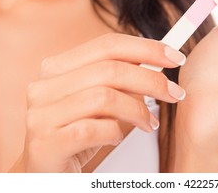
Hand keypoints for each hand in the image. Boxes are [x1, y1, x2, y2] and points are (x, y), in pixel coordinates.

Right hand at [16, 33, 185, 171]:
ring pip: (104, 97)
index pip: (107, 45)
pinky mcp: (46, 142)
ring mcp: (41, 114)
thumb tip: (158, 62)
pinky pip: (94, 129)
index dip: (145, 48)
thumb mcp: (99, 101)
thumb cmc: (78, 133)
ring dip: (137, 110)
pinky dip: (116, 132)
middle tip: (175, 93)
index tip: (174, 56)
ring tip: (149, 123)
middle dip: (151, 80)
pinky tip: (119, 137)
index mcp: (58, 68)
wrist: (46, 171)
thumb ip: (119, 79)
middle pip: (110, 69)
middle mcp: (45, 86)